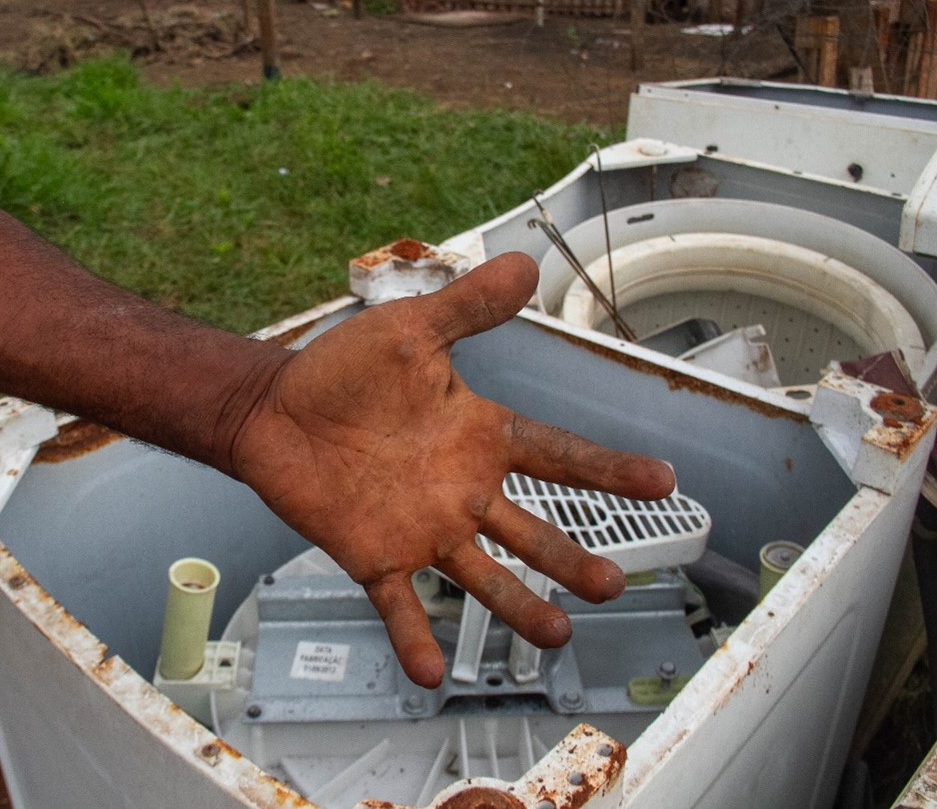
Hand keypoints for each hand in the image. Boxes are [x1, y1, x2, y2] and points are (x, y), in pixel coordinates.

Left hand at [230, 252, 674, 687]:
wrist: (274, 408)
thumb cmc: (341, 369)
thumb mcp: (412, 329)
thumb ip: (469, 307)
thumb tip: (526, 263)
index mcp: (479, 435)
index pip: (558, 453)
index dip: (609, 469)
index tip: (663, 480)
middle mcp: (462, 489)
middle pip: (534, 531)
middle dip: (573, 558)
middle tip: (612, 583)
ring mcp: (423, 527)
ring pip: (485, 577)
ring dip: (520, 607)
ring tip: (557, 636)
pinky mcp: (376, 554)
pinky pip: (401, 604)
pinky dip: (416, 638)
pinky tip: (432, 673)